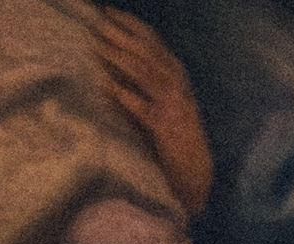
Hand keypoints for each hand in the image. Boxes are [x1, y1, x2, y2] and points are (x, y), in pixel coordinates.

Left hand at [92, 7, 216, 221]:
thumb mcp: (159, 103)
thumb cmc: (172, 141)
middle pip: (149, 52)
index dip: (131, 25)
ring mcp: (175, 107)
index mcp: (176, 76)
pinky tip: (107, 86)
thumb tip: (111, 62)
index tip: (108, 12)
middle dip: (123, 35)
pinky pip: (144, 108)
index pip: (153, 42)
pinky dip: (126, 96)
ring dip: (121, 58)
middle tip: (99, 22)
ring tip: (98, 46)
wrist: (195, 176)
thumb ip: (142, 83)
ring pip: (147, 74)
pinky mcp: (168, 129)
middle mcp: (178, 86)